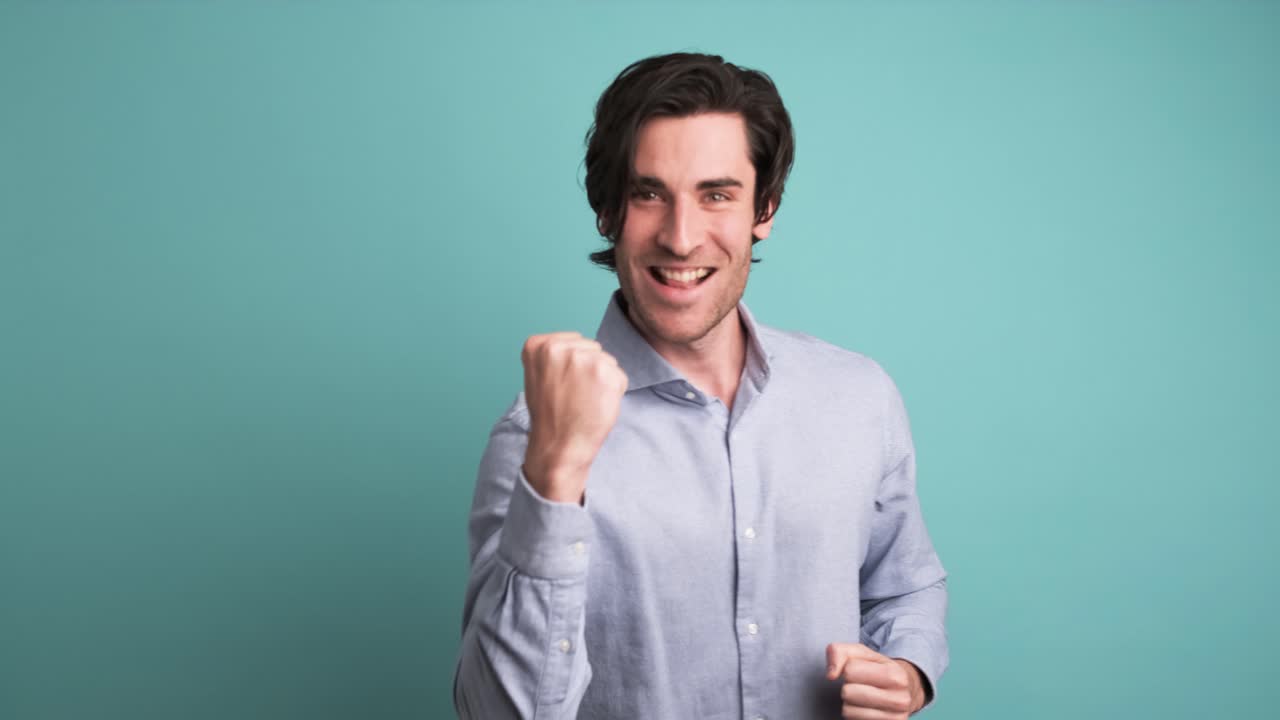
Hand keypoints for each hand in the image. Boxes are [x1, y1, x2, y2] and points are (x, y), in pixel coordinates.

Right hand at [520, 332, 627, 503]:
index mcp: (538, 346)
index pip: (573, 341)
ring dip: (602, 380)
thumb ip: (555, 356)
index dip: (572, 366)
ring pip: (607, 361)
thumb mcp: (538, 376)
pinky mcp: (605, 372)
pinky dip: (614, 391)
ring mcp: (583, 358)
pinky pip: (620, 376)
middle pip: (591, 348)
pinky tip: (596, 404)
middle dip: (588, 369)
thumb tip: (582, 346)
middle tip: (573, 395)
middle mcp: (559, 348)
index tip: (561, 384)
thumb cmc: (550, 415)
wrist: (558, 446)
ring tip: (584, 400)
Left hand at [826, 642, 924, 718]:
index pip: (850, 670)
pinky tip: (865, 708)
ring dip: (850, 702)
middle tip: (861, 685)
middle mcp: (900, 700)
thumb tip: (831, 675)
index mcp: (896, 676)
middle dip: (848, 686)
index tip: (861, 671)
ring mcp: (894, 719)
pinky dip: (853, 714)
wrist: (903, 691)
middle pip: (848, 692)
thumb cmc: (878, 669)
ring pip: (847, 710)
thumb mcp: (861, 653)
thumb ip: (840, 652)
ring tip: (863, 697)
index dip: (849, 668)